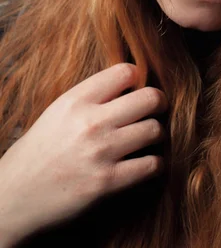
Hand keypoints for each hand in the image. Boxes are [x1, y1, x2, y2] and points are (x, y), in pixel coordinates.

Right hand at [0, 63, 167, 243]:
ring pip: (154, 130)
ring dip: (156, 134)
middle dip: (158, 102)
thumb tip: (131, 83)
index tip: (137, 87)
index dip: (137, 76)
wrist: (13, 197)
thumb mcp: (59, 111)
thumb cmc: (39, 151)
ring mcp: (101, 152)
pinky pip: (151, 165)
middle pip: (150, 98)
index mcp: (76, 100)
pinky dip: (155, 163)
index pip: (125, 71)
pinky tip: (146, 162)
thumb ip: (92, 96)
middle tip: (156, 108)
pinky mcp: (108, 182)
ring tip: (148, 137)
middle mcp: (90, 122)